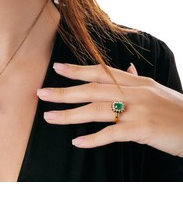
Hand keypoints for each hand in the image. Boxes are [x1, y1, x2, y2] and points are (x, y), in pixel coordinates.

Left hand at [37, 62, 182, 156]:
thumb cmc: (176, 111)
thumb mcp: (156, 90)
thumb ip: (136, 80)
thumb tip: (125, 68)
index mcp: (135, 81)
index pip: (100, 72)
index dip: (78, 70)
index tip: (57, 68)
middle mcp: (134, 92)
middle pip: (92, 89)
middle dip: (65, 91)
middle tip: (41, 93)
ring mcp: (137, 110)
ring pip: (97, 110)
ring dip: (70, 114)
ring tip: (50, 118)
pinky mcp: (142, 130)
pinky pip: (112, 134)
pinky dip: (93, 138)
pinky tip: (77, 142)